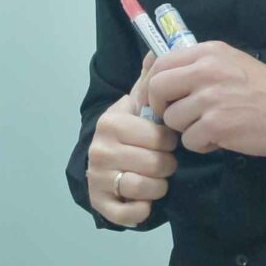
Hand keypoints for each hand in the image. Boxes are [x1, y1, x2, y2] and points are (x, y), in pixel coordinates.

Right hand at [84, 54, 176, 226]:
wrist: (102, 164)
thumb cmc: (128, 132)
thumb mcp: (137, 106)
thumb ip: (149, 83)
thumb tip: (156, 52)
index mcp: (111, 122)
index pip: (159, 137)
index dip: (168, 141)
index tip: (162, 140)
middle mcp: (100, 149)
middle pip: (157, 164)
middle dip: (166, 165)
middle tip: (160, 161)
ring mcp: (98, 177)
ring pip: (147, 187)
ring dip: (158, 187)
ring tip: (155, 179)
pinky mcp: (100, 204)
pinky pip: (132, 213)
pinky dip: (143, 209)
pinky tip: (143, 200)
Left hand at [143, 42, 265, 157]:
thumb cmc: (265, 87)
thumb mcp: (230, 62)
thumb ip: (199, 66)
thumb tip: (163, 78)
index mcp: (207, 52)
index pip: (159, 63)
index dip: (152, 84)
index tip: (159, 99)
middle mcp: (205, 71)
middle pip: (157, 90)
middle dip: (161, 108)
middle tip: (176, 117)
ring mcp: (210, 99)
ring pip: (171, 119)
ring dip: (186, 129)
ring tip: (210, 127)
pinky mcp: (216, 126)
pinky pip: (189, 141)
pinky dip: (202, 144)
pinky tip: (221, 138)